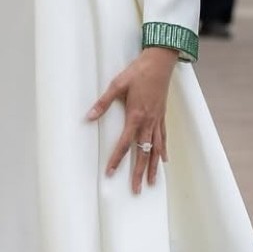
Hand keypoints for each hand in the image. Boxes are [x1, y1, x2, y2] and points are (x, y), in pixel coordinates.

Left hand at [86, 47, 175, 193]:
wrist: (160, 62)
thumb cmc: (138, 72)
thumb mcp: (117, 84)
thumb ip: (103, 103)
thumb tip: (88, 116)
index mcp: (135, 116)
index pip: (124, 143)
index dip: (116, 159)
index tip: (110, 173)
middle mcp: (148, 122)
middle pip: (143, 153)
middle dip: (138, 172)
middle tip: (136, 190)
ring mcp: (157, 120)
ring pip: (156, 149)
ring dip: (153, 167)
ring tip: (152, 183)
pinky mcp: (162, 116)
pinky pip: (163, 138)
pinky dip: (163, 150)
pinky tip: (164, 160)